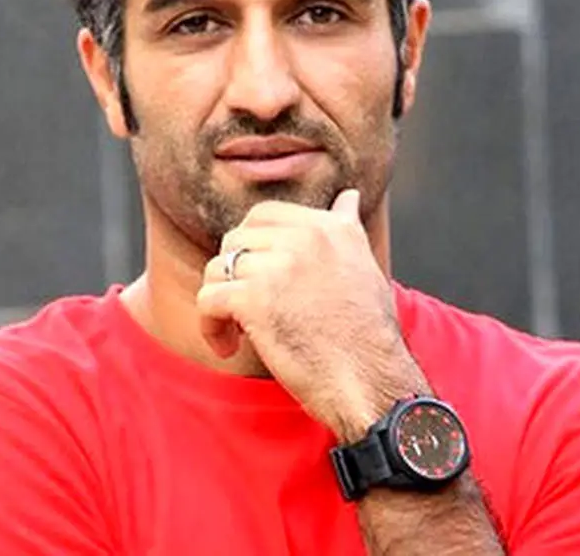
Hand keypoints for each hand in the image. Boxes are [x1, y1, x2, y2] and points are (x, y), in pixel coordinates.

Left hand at [197, 189, 427, 438]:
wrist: (371, 382)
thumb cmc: (368, 335)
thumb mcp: (365, 267)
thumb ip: (347, 229)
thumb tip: (348, 196)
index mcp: (329, 227)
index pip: (263, 216)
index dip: (252, 249)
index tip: (262, 282)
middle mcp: (304, 238)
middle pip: (234, 240)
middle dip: (233, 274)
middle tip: (246, 309)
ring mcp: (277, 267)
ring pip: (216, 270)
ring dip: (219, 302)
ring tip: (238, 332)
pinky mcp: (254, 300)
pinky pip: (208, 300)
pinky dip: (210, 326)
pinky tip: (229, 347)